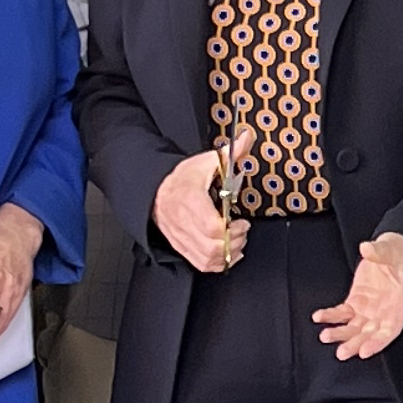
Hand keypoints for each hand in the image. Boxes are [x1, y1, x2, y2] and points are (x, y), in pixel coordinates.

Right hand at [155, 150, 246, 275]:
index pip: (212, 226)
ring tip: (236, 241)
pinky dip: (218, 264)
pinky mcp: (182, 247)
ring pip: (208, 259)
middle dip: (234, 242)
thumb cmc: (180, 179)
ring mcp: (182, 238)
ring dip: (228, 254)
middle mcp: (184, 223)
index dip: (232, 229)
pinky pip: (201, 264)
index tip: (242, 221)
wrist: (156, 191)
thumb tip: (247, 138)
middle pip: (213, 247)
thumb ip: (230, 153)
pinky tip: (227, 253)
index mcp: (191, 201)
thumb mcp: (205, 162)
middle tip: (241, 231)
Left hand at [314, 233, 402, 358]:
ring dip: (340, 334)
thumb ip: (379, 251)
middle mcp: (383, 312)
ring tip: (325, 336)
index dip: (378, 343)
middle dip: (355, 344)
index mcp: (399, 304)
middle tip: (342, 352)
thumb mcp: (391, 250)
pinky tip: (319, 317)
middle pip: (369, 334)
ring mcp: (368, 310)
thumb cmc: (396, 255)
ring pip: (354, 328)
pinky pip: (342, 314)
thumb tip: (367, 248)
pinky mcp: (355, 304)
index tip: (365, 351)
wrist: (390, 254)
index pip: (390, 330)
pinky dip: (331, 316)